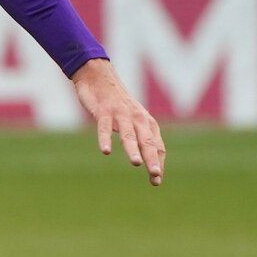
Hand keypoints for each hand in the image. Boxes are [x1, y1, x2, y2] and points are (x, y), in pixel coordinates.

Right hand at [71, 58, 164, 185]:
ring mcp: (120, 114)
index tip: (156, 180)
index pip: (157, 146)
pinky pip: (104, 127)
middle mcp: (137, 118)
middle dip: (152, 158)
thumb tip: (147, 160)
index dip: (158, 162)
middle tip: (155, 175)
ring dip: (133, 149)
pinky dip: (105, 138)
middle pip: (147, 141)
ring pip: (128, 134)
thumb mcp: (132, 119)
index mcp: (146, 122)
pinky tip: (105, 151)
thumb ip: (140, 136)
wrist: (98, 76)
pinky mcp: (103, 111)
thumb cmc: (116, 102)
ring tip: (136, 163)